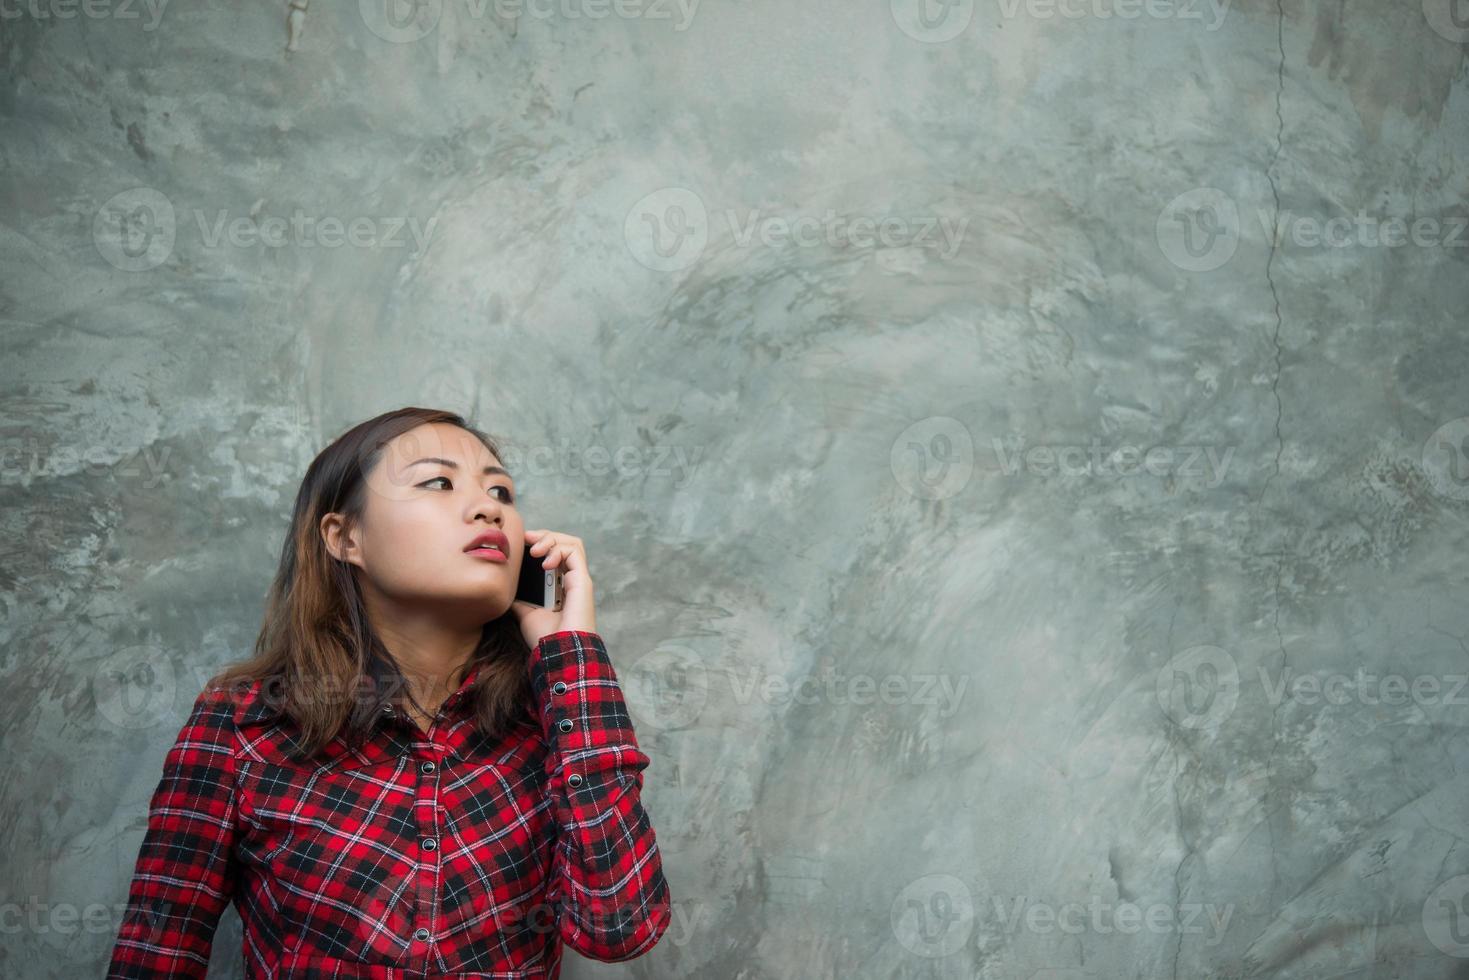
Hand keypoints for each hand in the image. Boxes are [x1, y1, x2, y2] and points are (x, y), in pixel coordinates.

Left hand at [508, 528, 595, 649]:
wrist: (557, 653)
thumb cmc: (545, 638)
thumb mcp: (525, 614)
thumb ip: (520, 600)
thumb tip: (507, 590)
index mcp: (560, 587)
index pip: (555, 554)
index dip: (540, 544)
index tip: (521, 543)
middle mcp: (571, 580)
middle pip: (564, 544)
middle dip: (545, 536)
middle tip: (526, 538)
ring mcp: (578, 579)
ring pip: (572, 543)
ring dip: (551, 539)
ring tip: (535, 549)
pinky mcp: (582, 580)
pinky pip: (574, 551)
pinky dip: (558, 549)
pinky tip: (544, 561)